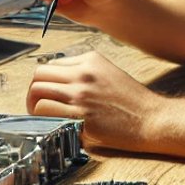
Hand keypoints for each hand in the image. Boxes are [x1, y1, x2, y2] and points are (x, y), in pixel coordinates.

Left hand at [27, 50, 157, 153]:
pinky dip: (40, 118)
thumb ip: (84, 73)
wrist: (151, 119)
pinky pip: (45, 111)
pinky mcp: (80, 115)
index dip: (46, 81)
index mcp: (90, 60)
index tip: (48, 93)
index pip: (52, 64)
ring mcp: (80, 94)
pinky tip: (49, 124)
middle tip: (37, 104)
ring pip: (37, 91)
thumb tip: (59, 83)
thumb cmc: (132, 101)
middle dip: (34, 91)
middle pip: (39, 74)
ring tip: (40, 116)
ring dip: (33, 105)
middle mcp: (83, 73)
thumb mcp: (109, 74)